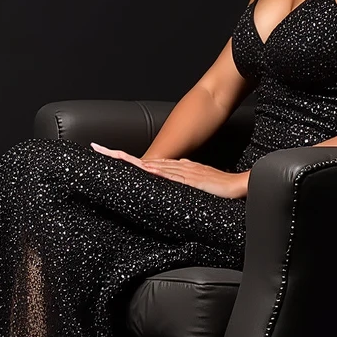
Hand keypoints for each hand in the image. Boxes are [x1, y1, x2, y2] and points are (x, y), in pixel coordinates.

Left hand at [89, 142, 248, 198]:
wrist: (239, 185)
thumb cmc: (220, 186)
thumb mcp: (195, 184)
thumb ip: (184, 180)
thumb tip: (171, 179)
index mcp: (174, 169)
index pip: (144, 164)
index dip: (124, 160)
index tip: (106, 156)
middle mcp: (176, 168)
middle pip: (141, 161)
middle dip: (119, 157)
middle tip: (97, 149)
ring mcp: (183, 172)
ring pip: (152, 165)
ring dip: (132, 162)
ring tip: (111, 156)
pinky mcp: (193, 180)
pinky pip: (172, 176)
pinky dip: (158, 172)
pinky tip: (147, 170)